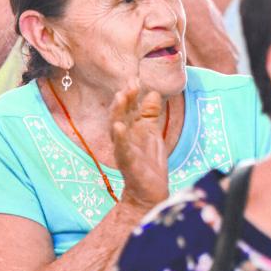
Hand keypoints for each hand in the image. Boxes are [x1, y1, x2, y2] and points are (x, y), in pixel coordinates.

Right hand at [110, 81, 168, 211]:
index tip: (135, 78)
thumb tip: (153, 92)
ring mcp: (124, 150)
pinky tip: (119, 127)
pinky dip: (120, 138)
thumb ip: (150, 114)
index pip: (129, 108)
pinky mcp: (128, 164)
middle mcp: (123, 138)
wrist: (148, 192)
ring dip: (118, 112)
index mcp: (130, 129)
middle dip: (124, 99)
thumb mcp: (151, 133)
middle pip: (120, 115)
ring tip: (120, 97)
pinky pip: (122, 150)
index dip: (131, 94)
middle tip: (129, 84)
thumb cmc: (148, 162)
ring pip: (117, 129)